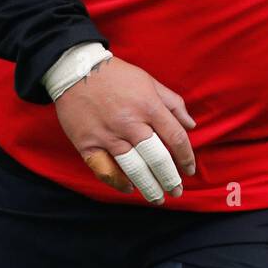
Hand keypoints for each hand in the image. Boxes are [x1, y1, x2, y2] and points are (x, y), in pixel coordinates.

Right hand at [54, 55, 196, 202]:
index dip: (186, 157)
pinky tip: (128, 188)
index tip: (189, 170)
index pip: (175, 138)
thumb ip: (173, 103)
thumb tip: (191, 125)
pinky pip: (104, 169)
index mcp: (148, 106)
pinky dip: (117, 182)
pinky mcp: (87, 144)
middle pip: (157, 159)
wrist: (76, 69)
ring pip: (133, 168)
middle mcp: (130, 123)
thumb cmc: (116, 75)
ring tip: (157, 198)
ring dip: (148, 186)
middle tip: (176, 191)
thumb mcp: (149, 81)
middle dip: (170, 178)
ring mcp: (108, 135)